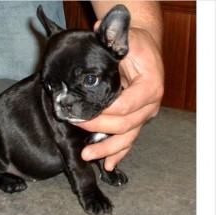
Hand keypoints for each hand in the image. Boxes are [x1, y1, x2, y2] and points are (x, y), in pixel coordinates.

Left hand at [74, 26, 163, 170]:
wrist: (145, 50)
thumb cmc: (137, 45)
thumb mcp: (127, 42)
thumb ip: (113, 46)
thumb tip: (93, 37)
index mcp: (150, 87)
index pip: (127, 106)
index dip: (104, 113)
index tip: (82, 113)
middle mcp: (150, 105)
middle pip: (125, 125)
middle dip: (99, 130)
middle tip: (77, 126)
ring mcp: (143, 115)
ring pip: (128, 138)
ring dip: (108, 150)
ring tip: (89, 156)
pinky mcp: (136, 119)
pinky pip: (129, 139)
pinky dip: (119, 153)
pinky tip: (108, 164)